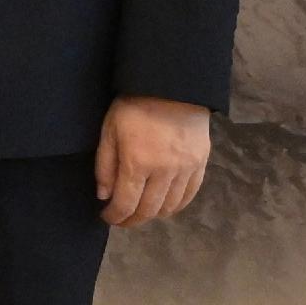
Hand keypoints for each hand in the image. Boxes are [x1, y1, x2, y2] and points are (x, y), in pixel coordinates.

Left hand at [94, 98, 209, 229]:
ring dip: (153, 215)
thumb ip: (105, 165)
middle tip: (122, 220)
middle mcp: (163, 172)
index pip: (125, 204)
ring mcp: (185, 169)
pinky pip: (189, 195)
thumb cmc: (134, 105)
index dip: (114, 216)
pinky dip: (176, 206)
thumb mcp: (110, 130)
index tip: (107, 217)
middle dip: (132, 220)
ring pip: (169, 207)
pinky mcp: (201, 163)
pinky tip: (165, 205)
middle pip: (148, 210)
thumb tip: (105, 196)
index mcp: (137, 163)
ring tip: (142, 211)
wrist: (173, 84)